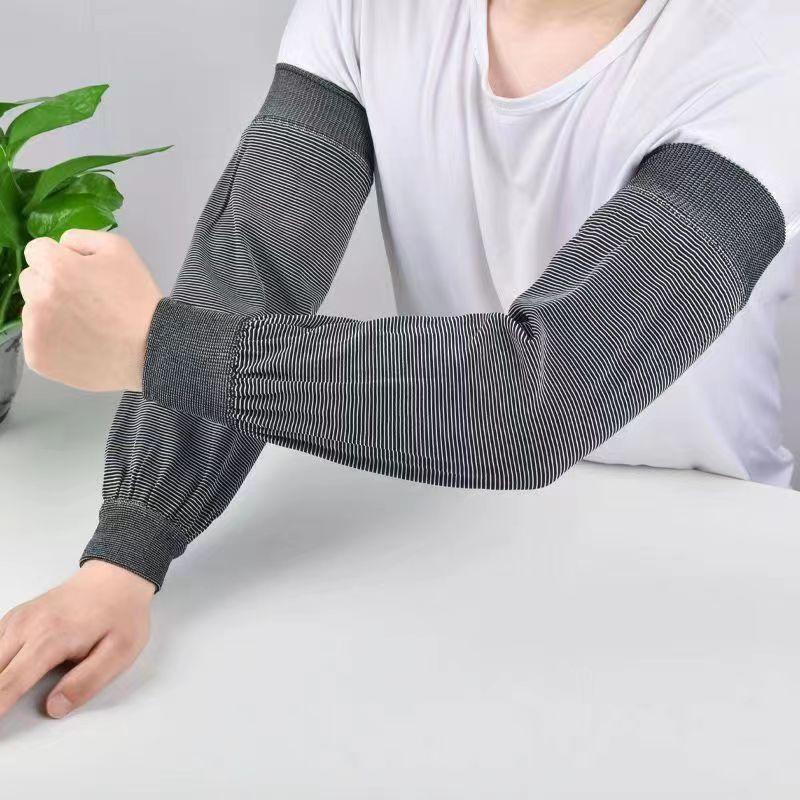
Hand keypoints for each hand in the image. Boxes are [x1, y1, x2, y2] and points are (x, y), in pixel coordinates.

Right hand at [0, 560, 154, 719]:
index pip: (8, 684)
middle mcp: (26, 626)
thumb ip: (87, 682)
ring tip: (4, 696)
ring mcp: (17, 620)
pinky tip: (6, 672)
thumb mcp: (120, 651)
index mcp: (51, 639)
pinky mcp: (13, 619)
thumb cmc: (120, 612)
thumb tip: (55, 708)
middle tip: (3, 711)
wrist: (118, 577)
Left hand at [18, 229, 163, 391]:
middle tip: (84, 301)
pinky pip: (37, 341)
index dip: (59, 259)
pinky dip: (53, 342)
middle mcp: (38, 297)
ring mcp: (35, 330)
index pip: (35, 251)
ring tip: (86, 326)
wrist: (149, 352)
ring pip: (33, 312)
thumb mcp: (120, 250)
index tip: (77, 274)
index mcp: (56, 268)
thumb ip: (81, 238)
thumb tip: (60, 247)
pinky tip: (79, 344)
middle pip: (31, 281)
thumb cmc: (138, 301)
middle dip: (51, 285)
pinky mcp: (37, 357)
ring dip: (51, 314)